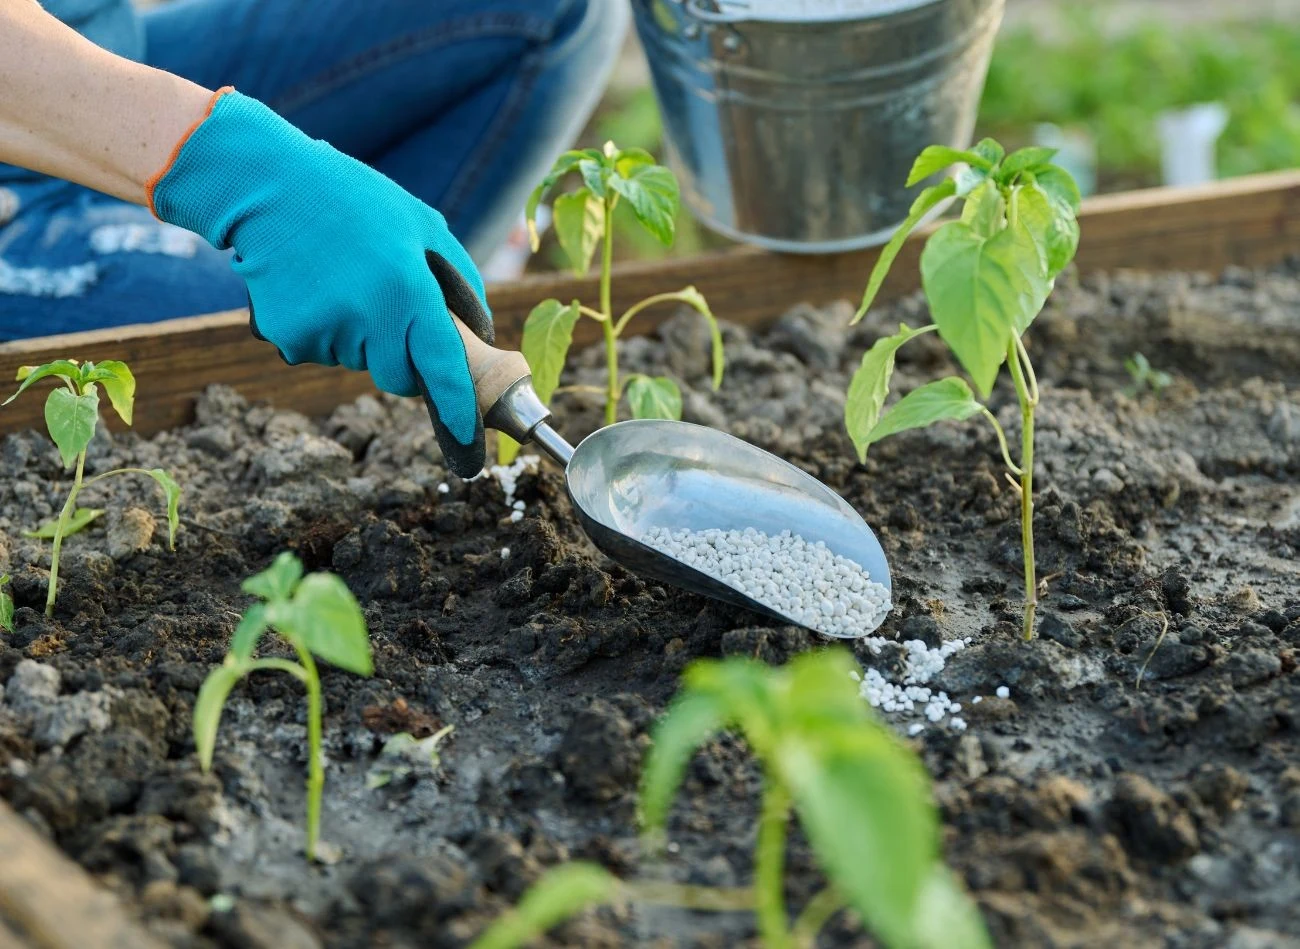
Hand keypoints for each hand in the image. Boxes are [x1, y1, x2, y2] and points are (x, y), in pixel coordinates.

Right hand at [149, 89, 492, 476]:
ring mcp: (326, 330)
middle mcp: (369, 316)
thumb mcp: (424, 226)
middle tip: (386, 307)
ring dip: (360, 336)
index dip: (459, 407)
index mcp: (409, 289)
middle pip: (398, 378)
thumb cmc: (358, 202)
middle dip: (401, 358)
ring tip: (342, 279)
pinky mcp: (290, 336)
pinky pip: (321, 352)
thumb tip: (477, 335)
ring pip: (358, 362)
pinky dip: (324, 330)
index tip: (469, 439)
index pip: (442, 366)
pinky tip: (313, 287)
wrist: (269, 187)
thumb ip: (460, 283)